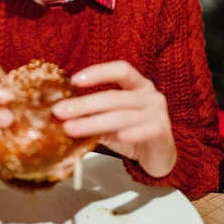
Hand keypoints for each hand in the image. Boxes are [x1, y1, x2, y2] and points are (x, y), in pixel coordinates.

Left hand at [52, 62, 176, 177]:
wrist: (159, 154)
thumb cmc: (132, 131)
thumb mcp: (111, 121)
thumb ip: (94, 116)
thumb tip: (62, 117)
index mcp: (137, 84)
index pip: (120, 70)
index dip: (98, 72)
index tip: (74, 80)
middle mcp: (149, 94)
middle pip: (114, 97)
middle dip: (84, 104)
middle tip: (60, 111)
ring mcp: (158, 112)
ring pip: (123, 116)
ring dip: (94, 122)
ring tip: (71, 128)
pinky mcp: (162, 131)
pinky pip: (146, 130)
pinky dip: (132, 133)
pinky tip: (119, 136)